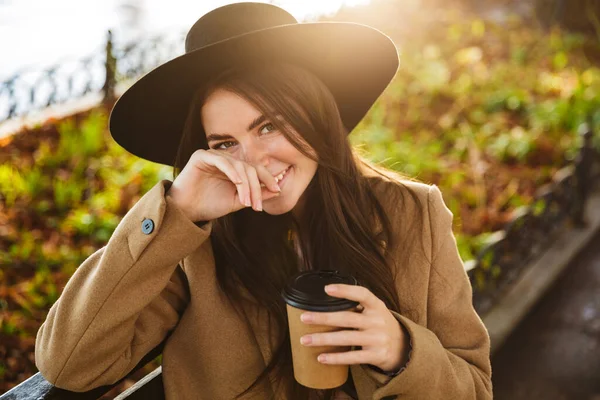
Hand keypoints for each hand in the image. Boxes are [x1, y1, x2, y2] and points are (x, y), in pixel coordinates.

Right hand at [166, 149, 281, 221]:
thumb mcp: (238, 202)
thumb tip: (277, 191)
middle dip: (256, 187)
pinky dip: (232, 172)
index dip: (268, 178)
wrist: (186, 211)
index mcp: (235, 169)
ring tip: (246, 202)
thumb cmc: (210, 206)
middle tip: (257, 206)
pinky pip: (221, 161)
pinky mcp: (201, 156)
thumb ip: (256, 195)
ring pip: (238, 165)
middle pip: (249, 168)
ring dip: (245, 185)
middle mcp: (226, 160)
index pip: (256, 169)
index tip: (277, 190)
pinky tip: (238, 184)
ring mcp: (214, 156)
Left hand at [299, 284, 408, 372]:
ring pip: (346, 338)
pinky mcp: (376, 355)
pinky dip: (335, 358)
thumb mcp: (374, 310)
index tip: (326, 289)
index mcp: (377, 306)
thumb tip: (323, 302)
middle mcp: (377, 321)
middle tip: (304, 317)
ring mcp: (377, 339)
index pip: (362, 294)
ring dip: (323, 339)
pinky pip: (352, 357)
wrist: (402, 347)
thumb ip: (356, 305)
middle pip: (347, 318)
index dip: (345, 290)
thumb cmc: (379, 324)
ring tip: (305, 340)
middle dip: (323, 318)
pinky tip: (320, 358)